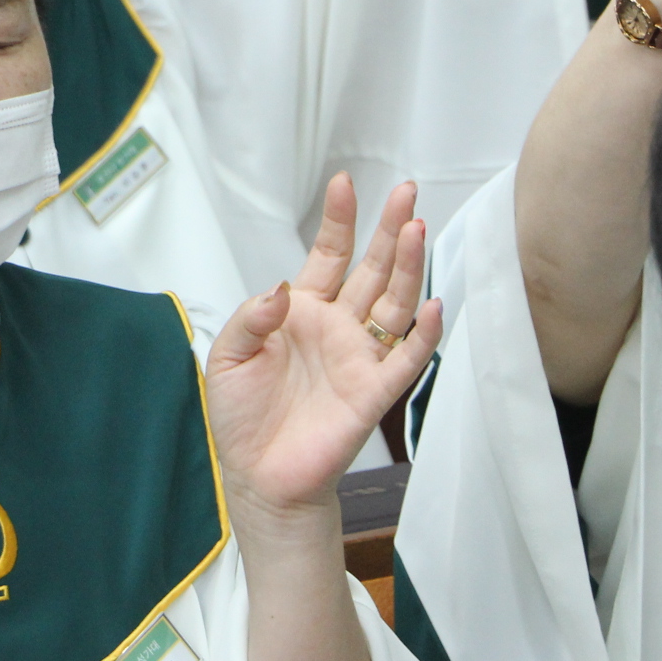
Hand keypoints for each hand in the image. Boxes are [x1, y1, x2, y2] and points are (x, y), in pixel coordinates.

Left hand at [207, 177, 438, 524]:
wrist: (257, 476)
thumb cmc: (242, 417)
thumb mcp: (228, 358)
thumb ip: (251, 319)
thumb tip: (281, 290)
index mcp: (302, 312)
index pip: (328, 256)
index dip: (338, 221)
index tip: (343, 183)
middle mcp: (338, 328)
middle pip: (372, 270)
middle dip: (389, 230)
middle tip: (406, 192)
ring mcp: (359, 358)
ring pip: (394, 304)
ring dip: (408, 268)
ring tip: (417, 229)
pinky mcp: (373, 394)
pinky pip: (406, 360)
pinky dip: (423, 334)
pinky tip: (433, 304)